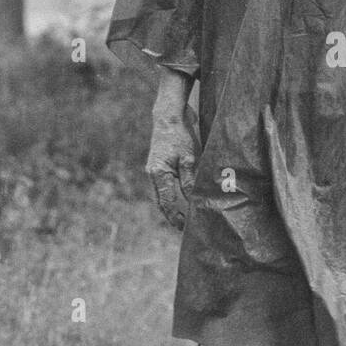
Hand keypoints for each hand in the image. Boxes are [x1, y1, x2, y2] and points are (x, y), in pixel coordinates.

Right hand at [146, 110, 196, 229]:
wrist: (168, 117)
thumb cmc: (180, 137)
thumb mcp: (189, 159)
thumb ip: (189, 181)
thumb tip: (192, 201)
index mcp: (159, 174)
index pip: (166, 203)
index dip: (175, 216)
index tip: (183, 227)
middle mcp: (153, 174)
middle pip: (161, 202)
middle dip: (171, 215)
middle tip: (183, 227)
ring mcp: (153, 170)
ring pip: (162, 194)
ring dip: (171, 206)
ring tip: (183, 217)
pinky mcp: (158, 166)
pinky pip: (164, 186)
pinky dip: (171, 195)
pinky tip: (181, 200)